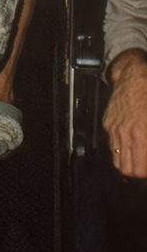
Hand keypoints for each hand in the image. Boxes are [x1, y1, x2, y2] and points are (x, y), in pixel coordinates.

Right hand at [103, 49, 146, 177]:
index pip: (140, 170)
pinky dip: (120, 149)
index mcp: (141, 134)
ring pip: (116, 160)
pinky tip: (128, 145)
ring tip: (136, 161)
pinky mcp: (107, 123)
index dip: (144, 174)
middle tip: (143, 168)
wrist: (133, 77)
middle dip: (136, 173)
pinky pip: (112, 145)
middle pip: (127, 170)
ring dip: (126, 164)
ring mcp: (114, 129)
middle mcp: (126, 134)